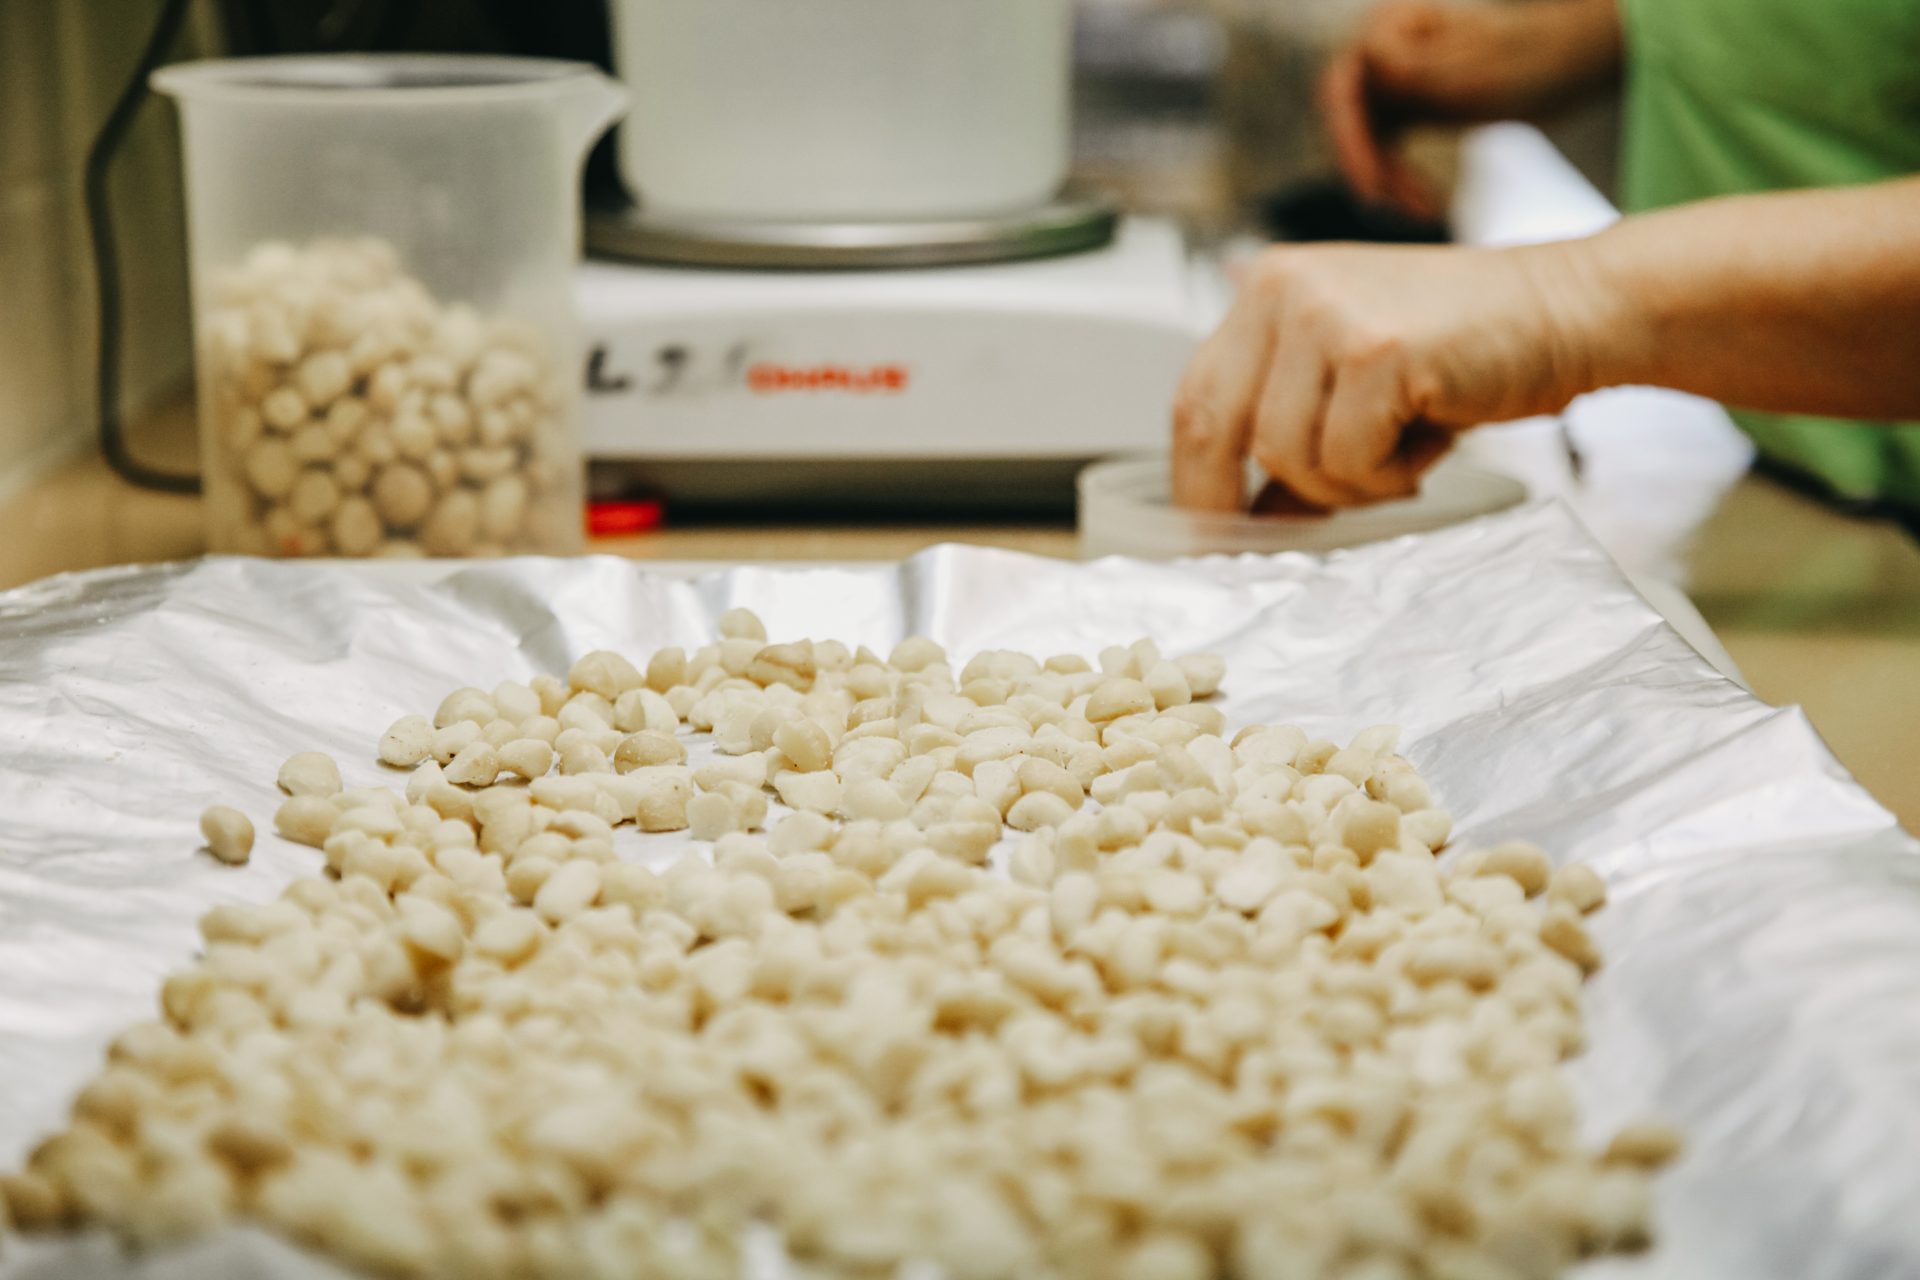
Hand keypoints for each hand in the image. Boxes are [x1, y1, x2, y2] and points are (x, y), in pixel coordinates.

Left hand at [1171, 242, 1601, 510]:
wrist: (1570, 309)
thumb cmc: (1466, 350)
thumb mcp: (1354, 383)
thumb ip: (1291, 432)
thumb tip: (1240, 519)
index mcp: (1268, 288)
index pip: (1195, 397)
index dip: (1192, 477)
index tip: (1203, 532)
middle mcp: (1284, 289)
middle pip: (1213, 425)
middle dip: (1228, 502)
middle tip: (1259, 543)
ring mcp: (1327, 314)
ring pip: (1284, 455)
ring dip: (1342, 485)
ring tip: (1397, 453)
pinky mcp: (1376, 350)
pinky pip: (1345, 459)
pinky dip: (1386, 475)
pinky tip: (1427, 438)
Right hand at [1322, 0, 1623, 217]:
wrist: (1571, 65)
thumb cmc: (1530, 60)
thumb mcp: (1471, 69)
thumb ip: (1414, 67)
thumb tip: (1363, 61)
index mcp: (1391, 27)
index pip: (1344, 87)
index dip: (1349, 139)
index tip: (1372, 185)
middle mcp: (1384, 49)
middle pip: (1347, 116)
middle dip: (1364, 164)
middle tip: (1385, 206)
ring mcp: (1394, 78)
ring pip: (1366, 138)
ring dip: (1387, 179)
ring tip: (1422, 211)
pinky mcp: (1409, 104)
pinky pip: (1386, 148)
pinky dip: (1399, 178)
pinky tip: (1424, 205)